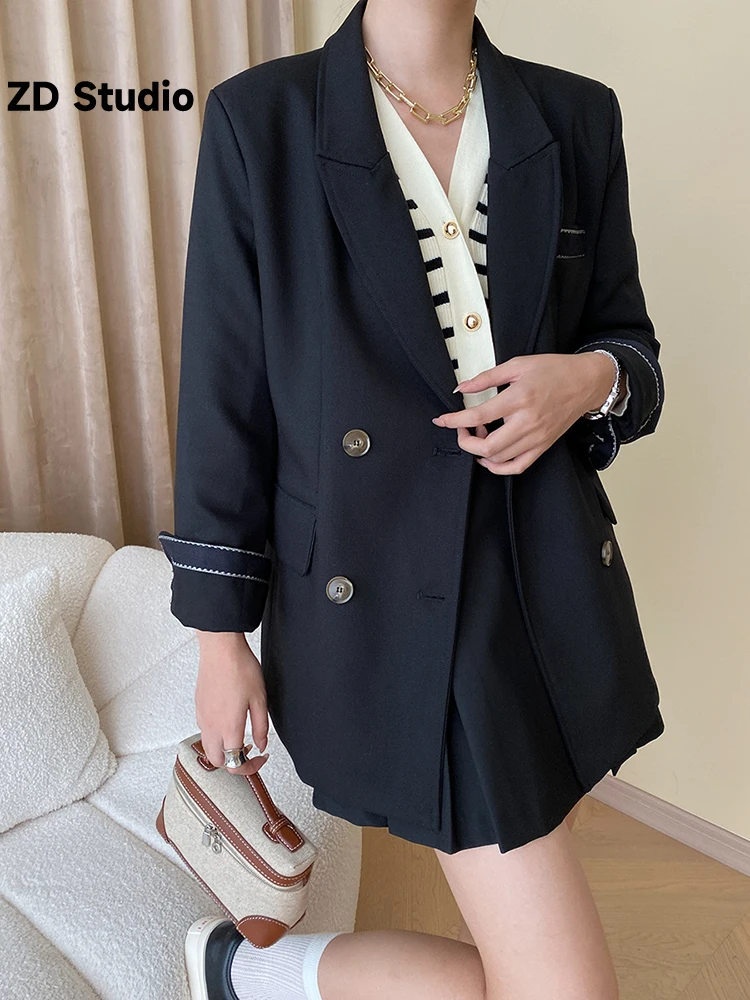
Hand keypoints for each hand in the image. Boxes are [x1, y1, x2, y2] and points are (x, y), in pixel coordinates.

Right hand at [194, 631, 269, 775]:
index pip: (235, 763)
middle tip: (249, 751)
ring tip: (239, 736)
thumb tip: (262, 744)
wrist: (220, 649)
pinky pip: (205, 731)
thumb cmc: (240, 668)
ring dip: (223, 749)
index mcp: (229, 728)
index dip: (250, 767)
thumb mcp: (260, 699)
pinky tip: (228, 721)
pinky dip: (216, 735)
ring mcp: (202, 717)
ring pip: (208, 747)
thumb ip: (261, 727)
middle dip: (233, 762)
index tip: (261, 758)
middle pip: (217, 761)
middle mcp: (211, 726)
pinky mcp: (198, 707)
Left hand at [431, 352, 617, 474]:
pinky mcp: (542, 446)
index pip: (478, 416)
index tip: (442, 420)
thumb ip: (486, 377)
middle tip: (462, 428)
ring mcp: (536, 438)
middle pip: (487, 447)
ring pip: (499, 459)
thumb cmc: (555, 370)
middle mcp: (527, 422)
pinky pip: (517, 466)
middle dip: (465, 441)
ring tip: (480, 433)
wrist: (586, 382)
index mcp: (519, 399)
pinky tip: (490, 456)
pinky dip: (498, 467)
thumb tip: (462, 388)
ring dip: (480, 451)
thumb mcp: (517, 364)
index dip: (455, 421)